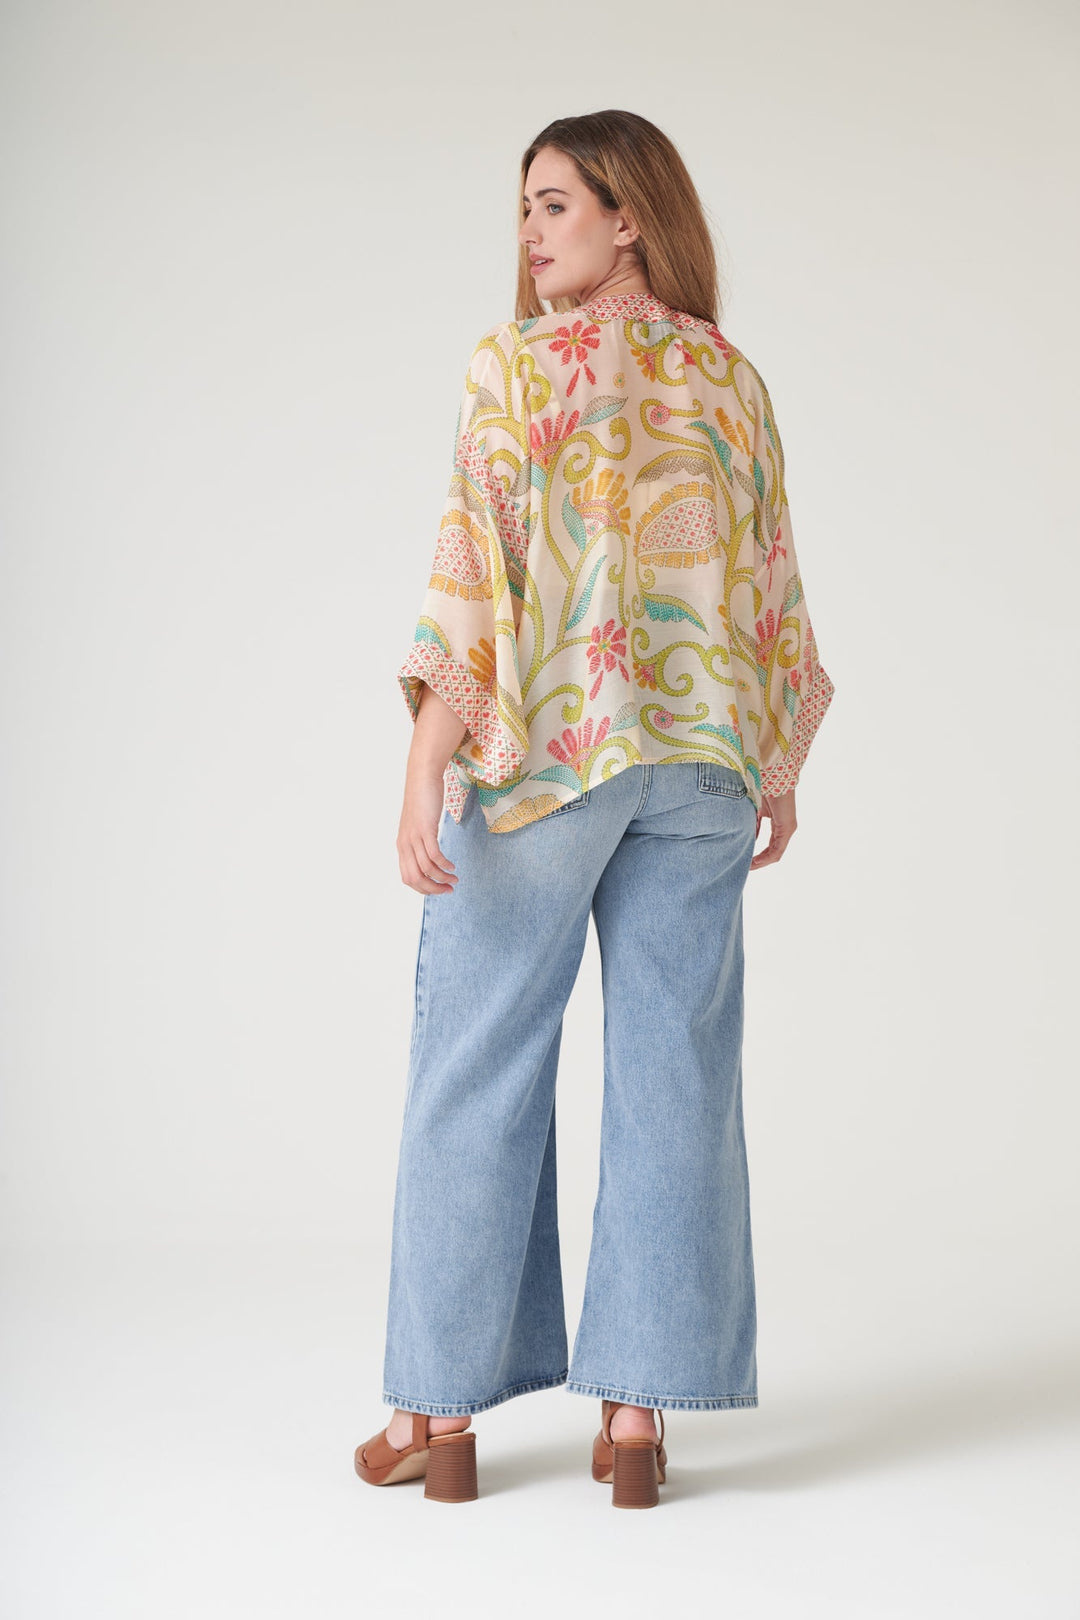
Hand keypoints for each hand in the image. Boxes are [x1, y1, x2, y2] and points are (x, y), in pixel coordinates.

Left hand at [396, 766, 458, 894]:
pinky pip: (434, 855)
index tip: (439, 889)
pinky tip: (452, 867)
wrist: (422, 778)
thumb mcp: (418, 826)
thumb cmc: (422, 800)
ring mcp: (414, 837)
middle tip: (448, 890)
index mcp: (402, 846)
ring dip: (442, 878)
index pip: (408, 878)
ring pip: (426, 869)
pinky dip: (444, 865)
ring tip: (454, 880)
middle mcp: (404, 844)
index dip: (423, 888)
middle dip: (432, 889)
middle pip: (415, 878)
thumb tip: (431, 857)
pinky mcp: (425, 829)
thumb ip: (420, 842)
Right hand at [749, 789, 795, 868]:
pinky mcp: (787, 828)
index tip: (746, 859)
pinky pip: (777, 849)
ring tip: (749, 867)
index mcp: (778, 822)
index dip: (758, 854)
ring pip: (775, 853)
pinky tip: (755, 862)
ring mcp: (787, 829)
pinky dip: (766, 857)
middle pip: (773, 851)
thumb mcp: (754, 810)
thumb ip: (753, 824)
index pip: (769, 844)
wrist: (772, 776)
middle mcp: (785, 828)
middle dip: (759, 860)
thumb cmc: (763, 788)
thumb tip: (747, 836)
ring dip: (762, 861)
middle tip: (746, 866)